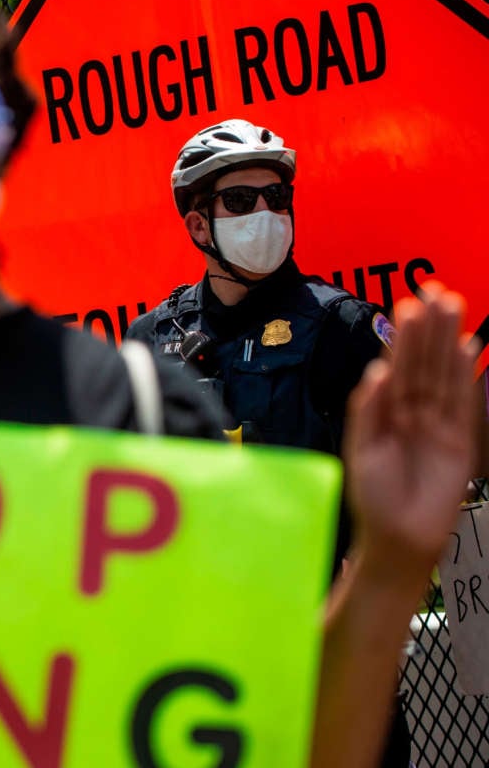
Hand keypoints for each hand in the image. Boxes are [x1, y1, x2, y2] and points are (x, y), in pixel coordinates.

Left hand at [343, 281, 479, 581]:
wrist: (398, 538)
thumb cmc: (372, 499)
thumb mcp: (361, 451)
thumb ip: (368, 411)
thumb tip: (376, 371)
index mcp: (383, 412)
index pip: (396, 366)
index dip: (403, 337)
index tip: (409, 304)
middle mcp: (410, 413)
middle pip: (422, 363)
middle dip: (429, 328)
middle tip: (436, 292)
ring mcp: (436, 424)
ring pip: (442, 374)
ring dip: (448, 341)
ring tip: (453, 306)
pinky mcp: (458, 440)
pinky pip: (462, 401)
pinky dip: (465, 374)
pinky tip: (468, 347)